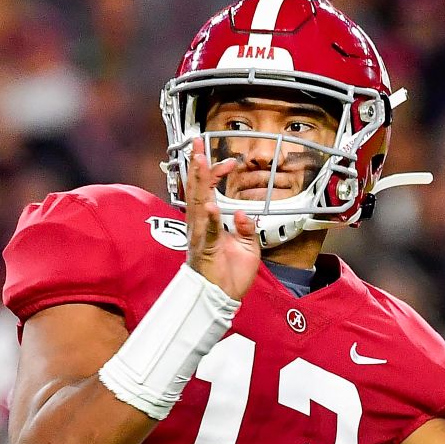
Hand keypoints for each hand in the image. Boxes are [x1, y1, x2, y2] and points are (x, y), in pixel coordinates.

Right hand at [185, 137, 261, 299]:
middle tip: (197, 143)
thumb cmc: (230, 275)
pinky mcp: (206, 251)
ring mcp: (201, 237)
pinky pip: (208, 232)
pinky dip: (210, 219)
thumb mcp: (247, 247)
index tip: (227, 161)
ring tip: (199, 161)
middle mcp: (200, 226)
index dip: (215, 175)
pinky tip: (211, 205)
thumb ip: (246, 228)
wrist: (223, 300)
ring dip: (199, 182)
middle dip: (197, 166)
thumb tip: (244, 214)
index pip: (209, 192)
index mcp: (209, 224)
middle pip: (198, 190)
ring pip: (198, 204)